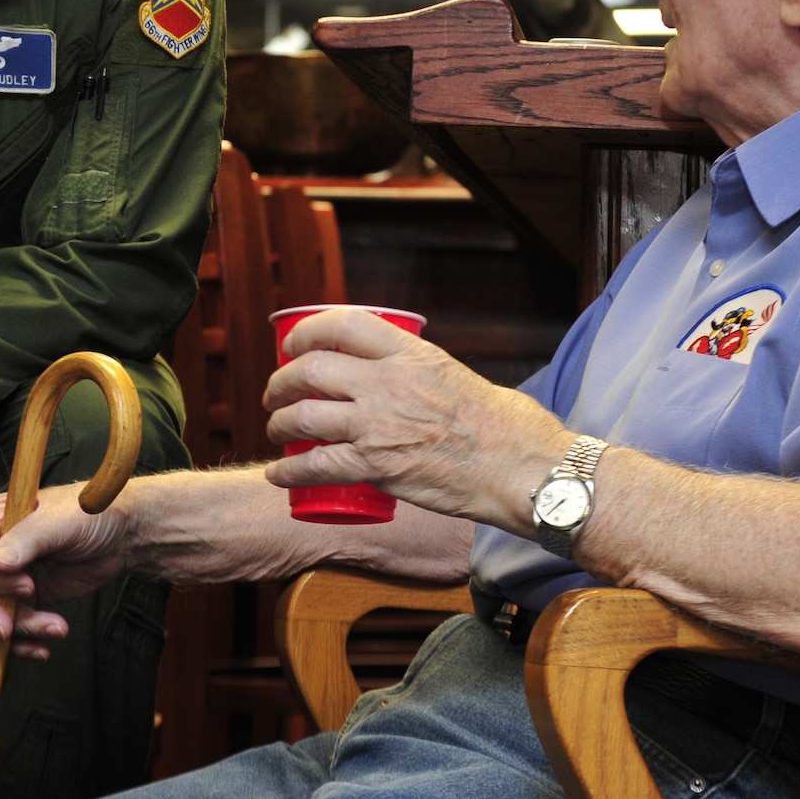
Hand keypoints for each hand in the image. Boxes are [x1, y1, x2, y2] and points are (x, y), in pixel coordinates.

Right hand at [0, 482, 129, 659]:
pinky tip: (45, 646)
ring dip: (17, 630)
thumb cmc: (92, 513)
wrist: (123, 534)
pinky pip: (10, 628)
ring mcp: (6, 577)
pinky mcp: (23, 600)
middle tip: (8, 630)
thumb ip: (28, 539)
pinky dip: (24, 642)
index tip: (27, 586)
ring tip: (56, 628)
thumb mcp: (62, 520)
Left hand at [262, 308, 574, 533]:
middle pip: (311, 369)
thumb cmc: (508, 427)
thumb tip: (411, 382)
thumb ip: (426, 374)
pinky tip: (279, 474)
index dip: (307, 331)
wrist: (523, 469)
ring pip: (304, 416)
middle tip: (276, 392)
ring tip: (276, 429)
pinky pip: (316, 466)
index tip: (293, 344)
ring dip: (280, 423)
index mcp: (412, 353)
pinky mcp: (378, 467)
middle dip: (282, 380)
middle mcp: (388, 382)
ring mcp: (378, 425)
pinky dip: (289, 470)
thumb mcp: (460, 376)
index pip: (343, 324)